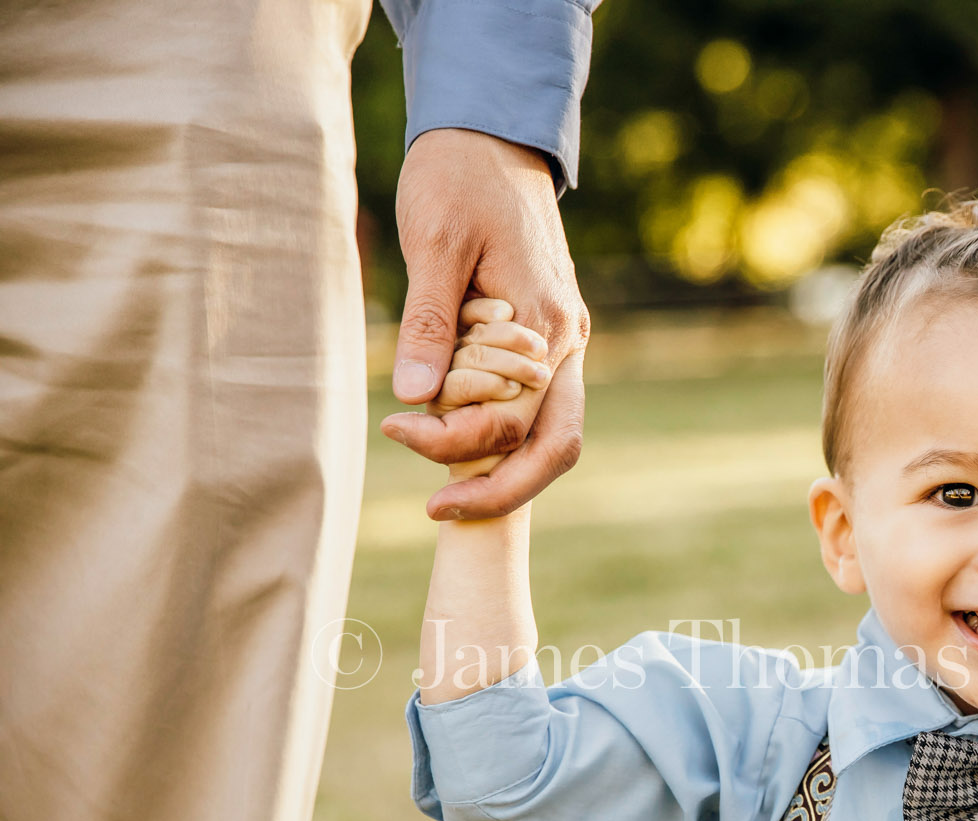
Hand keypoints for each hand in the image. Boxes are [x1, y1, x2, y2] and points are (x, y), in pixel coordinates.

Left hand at [381, 129, 589, 519]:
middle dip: (499, 488)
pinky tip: (452, 434)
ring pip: (551, 433)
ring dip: (501, 464)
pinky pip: (535, 405)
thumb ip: (431, 323)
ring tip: (440, 481)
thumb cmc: (458, 178)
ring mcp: (563, 344)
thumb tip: (418, 399)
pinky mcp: (546, 340)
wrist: (493, 135)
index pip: (510, 418)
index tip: (393, 429)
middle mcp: (566, 343)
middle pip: (553, 446)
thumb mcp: (433, 244)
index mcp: (545, 323)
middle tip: (436, 510)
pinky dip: (498, 431)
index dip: (453, 442)